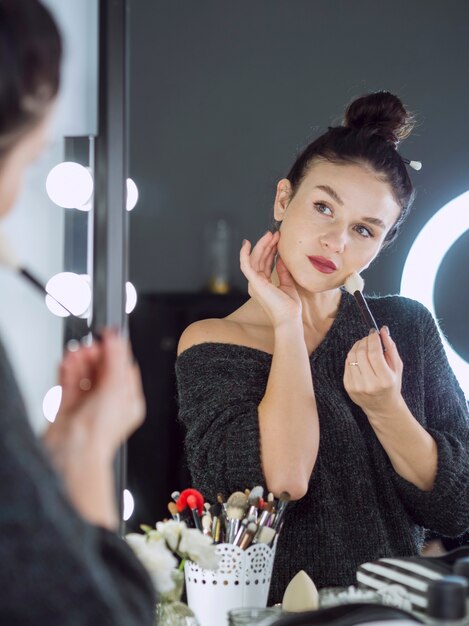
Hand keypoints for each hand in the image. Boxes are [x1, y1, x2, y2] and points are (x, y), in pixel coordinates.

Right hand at [44, 330, 144, 465]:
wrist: (72, 452)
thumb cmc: (100, 432)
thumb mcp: (117, 388)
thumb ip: (116, 359)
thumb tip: (117, 337)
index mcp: (128, 401)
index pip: (124, 369)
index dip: (116, 353)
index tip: (108, 339)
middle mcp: (109, 403)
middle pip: (103, 370)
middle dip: (95, 355)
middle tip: (89, 346)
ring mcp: (87, 404)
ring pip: (84, 374)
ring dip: (80, 360)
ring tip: (76, 351)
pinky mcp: (68, 406)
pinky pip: (68, 382)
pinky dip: (68, 370)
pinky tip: (67, 362)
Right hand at [240, 231, 301, 327]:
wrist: (289, 318)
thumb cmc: (290, 306)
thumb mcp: (288, 284)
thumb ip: (282, 271)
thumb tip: (281, 258)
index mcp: (262, 284)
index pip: (264, 263)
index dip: (270, 250)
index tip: (278, 239)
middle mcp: (255, 283)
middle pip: (259, 258)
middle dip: (267, 244)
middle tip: (276, 233)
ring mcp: (253, 283)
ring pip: (254, 258)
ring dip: (262, 245)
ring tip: (272, 234)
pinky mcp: (254, 282)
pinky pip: (245, 265)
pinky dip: (244, 254)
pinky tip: (246, 243)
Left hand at [343, 326, 403, 416]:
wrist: (382, 407)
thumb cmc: (392, 385)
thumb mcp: (397, 367)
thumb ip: (391, 348)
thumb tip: (383, 330)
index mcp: (385, 380)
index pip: (375, 354)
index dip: (373, 340)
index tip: (374, 332)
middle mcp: (370, 384)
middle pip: (361, 353)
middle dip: (364, 341)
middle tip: (369, 338)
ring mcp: (357, 386)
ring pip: (352, 357)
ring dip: (357, 346)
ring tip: (364, 345)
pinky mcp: (348, 386)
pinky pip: (347, 364)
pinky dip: (352, 356)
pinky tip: (359, 356)